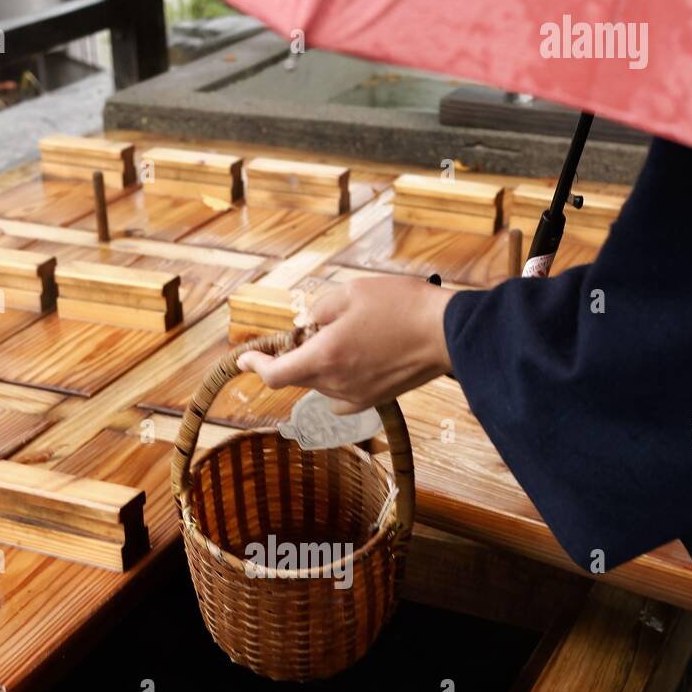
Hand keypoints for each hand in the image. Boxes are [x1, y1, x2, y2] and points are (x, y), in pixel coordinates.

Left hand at [236, 275, 454, 413]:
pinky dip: (338, 380)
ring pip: (321, 384)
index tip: (245, 359)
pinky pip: (341, 395)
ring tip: (350, 335)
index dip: (256, 366)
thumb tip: (310, 325)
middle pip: (298, 377)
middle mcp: (336, 384)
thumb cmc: (400, 307)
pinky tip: (356, 361)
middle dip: (296, 355)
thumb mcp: (351, 291)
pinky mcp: (374, 400)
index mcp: (325, 356)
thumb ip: (320, 309)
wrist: (445, 333)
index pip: (276, 374)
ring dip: (322, 364)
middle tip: (314, 329)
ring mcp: (355, 396)